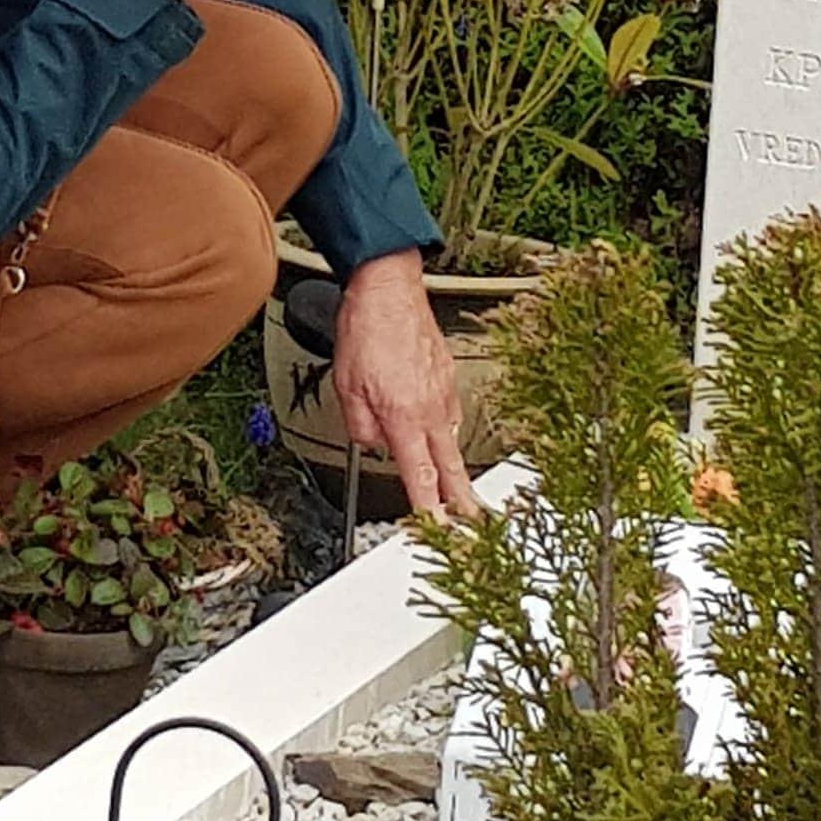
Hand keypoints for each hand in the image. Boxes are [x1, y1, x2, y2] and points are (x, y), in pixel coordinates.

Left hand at [330, 251, 481, 522]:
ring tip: (449, 483)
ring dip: (447, 464)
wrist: (388, 289)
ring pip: (449, 440)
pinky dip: (440, 428)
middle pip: (450, 468)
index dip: (431, 510)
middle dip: (463, 503)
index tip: (439, 532)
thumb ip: (359, 426)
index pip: (420, 476)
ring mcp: (445, 392)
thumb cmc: (366, 330)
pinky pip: (447, 413)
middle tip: (474, 528)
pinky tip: (429, 427)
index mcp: (404, 416)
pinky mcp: (449, 377)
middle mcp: (431, 408)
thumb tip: (372, 444)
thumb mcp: (345, 386)